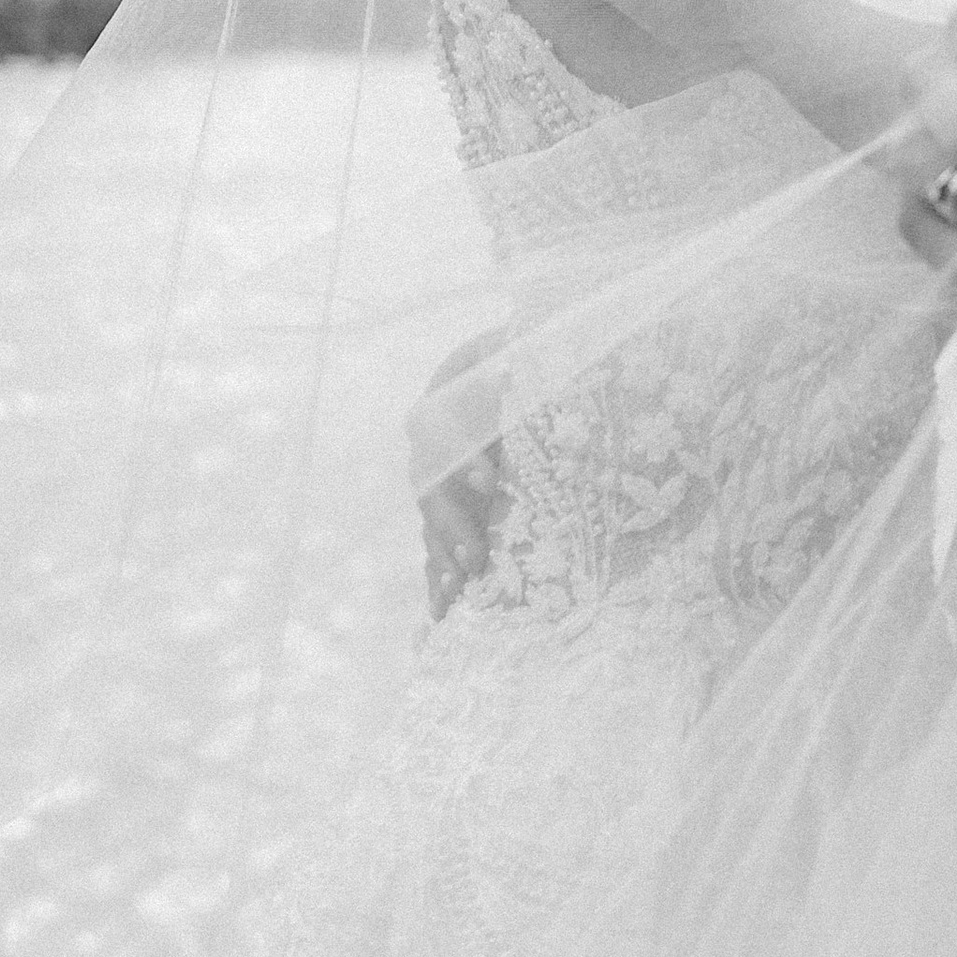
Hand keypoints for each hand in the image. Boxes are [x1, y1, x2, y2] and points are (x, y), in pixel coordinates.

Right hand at [413, 326, 508, 619]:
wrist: (522, 371)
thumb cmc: (524, 354)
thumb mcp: (521, 344)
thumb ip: (516, 352)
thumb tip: (515, 361)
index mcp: (446, 400)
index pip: (440, 428)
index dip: (460, 456)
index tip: (490, 481)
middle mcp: (433, 446)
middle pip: (431, 487)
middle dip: (453, 525)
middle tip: (475, 557)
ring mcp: (439, 483)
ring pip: (432, 524)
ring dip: (444, 558)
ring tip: (462, 590)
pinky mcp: (451, 512)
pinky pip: (436, 547)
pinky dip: (439, 579)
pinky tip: (442, 613)